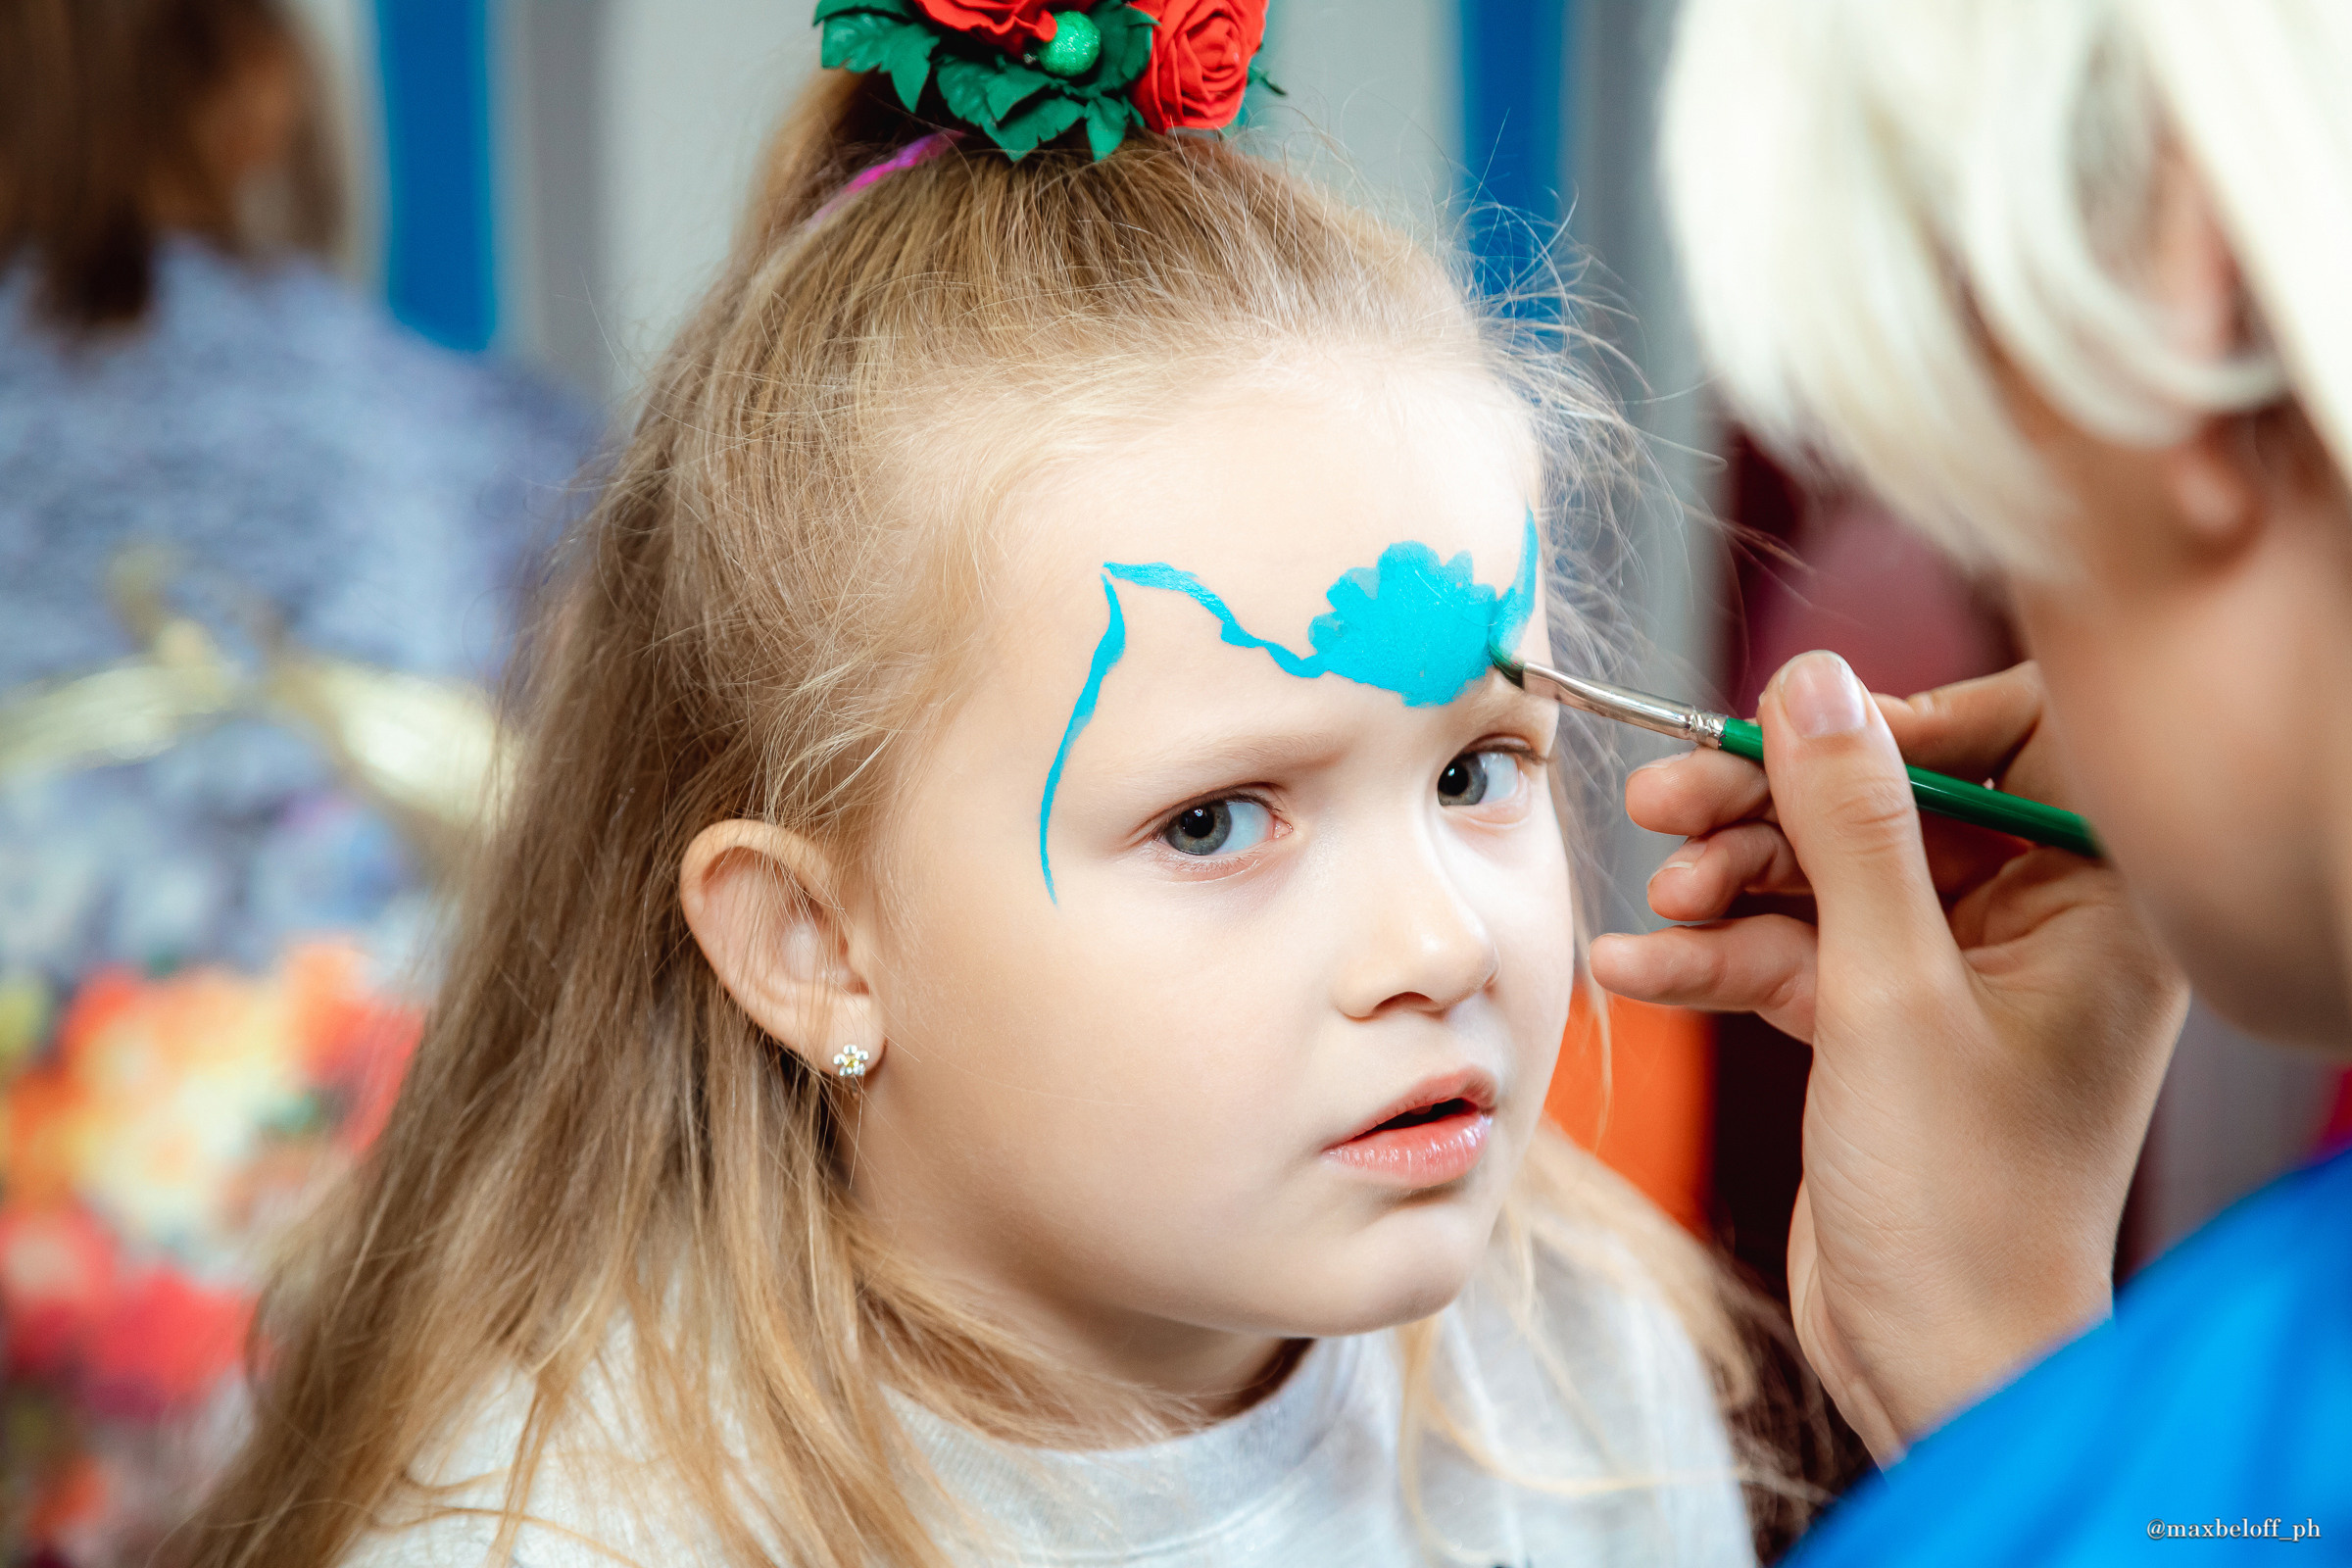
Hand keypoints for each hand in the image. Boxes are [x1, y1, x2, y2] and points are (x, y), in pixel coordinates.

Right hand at [1588, 654, 2185, 1459]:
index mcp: (2093, 900)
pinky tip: (1636, 969)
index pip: (2017, 734)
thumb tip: (1814, 683)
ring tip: (1658, 900)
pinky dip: (1714, 956)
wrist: (1932, 1365)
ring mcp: (1948, 974)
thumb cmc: (1962, 1204)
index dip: (1902, 717)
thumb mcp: (1890, 992)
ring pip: (1822, 870)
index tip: (1794, 731)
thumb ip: (1850, 826)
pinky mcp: (1877, 1024)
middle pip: (1887, 798)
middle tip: (1667, 796)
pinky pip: (1787, 950)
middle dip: (1770, 801)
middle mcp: (2030, 923)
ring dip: (1728, 877)